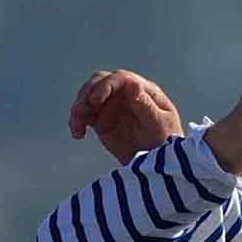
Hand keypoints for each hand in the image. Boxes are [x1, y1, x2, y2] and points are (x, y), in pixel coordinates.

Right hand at [67, 69, 187, 163]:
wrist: (157, 162)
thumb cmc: (165, 141)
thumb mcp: (159, 124)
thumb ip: (146, 106)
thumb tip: (133, 86)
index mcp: (142, 90)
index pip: (121, 79)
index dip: (105, 86)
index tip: (95, 101)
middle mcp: (124, 93)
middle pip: (99, 82)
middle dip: (87, 94)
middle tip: (81, 112)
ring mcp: (111, 105)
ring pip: (88, 98)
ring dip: (79, 109)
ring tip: (77, 127)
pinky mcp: (101, 120)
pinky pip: (84, 116)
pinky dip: (77, 122)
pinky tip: (78, 134)